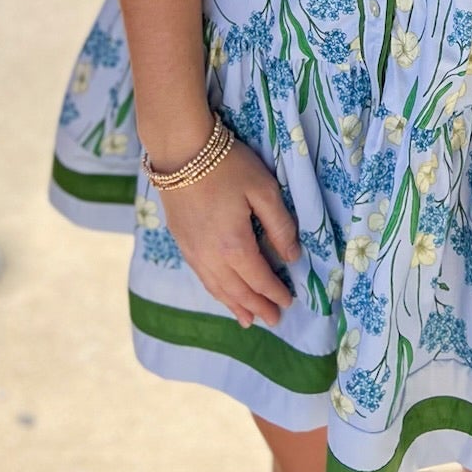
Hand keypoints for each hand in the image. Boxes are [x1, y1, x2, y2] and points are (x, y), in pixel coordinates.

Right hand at [156, 134, 302, 329]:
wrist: (180, 152)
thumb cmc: (227, 166)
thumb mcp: (263, 189)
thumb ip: (280, 225)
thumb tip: (291, 256)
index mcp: (235, 246)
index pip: (260, 279)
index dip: (275, 293)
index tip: (289, 302)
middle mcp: (212, 257)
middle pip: (238, 291)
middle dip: (258, 307)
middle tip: (274, 320)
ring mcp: (194, 252)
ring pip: (218, 289)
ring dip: (236, 306)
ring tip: (249, 320)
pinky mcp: (183, 243)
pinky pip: (203, 278)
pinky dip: (216, 293)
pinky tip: (221, 295)